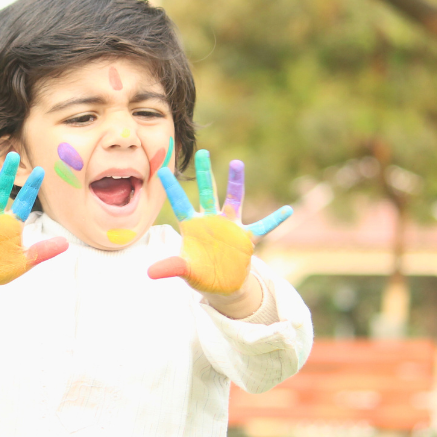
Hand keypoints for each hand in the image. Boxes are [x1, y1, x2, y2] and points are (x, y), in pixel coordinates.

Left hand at [148, 150, 291, 296]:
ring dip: (236, 183)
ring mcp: (230, 226)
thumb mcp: (185, 270)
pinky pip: (263, 226)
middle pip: (207, 192)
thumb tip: (149, 273)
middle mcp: (211, 220)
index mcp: (192, 226)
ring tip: (236, 163)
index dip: (173, 188)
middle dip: (204, 174)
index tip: (163, 170)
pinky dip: (275, 220)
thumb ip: (171, 267)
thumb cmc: (200, 272)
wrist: (221, 284)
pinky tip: (288, 210)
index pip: (180, 203)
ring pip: (234, 200)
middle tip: (202, 152)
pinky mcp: (246, 238)